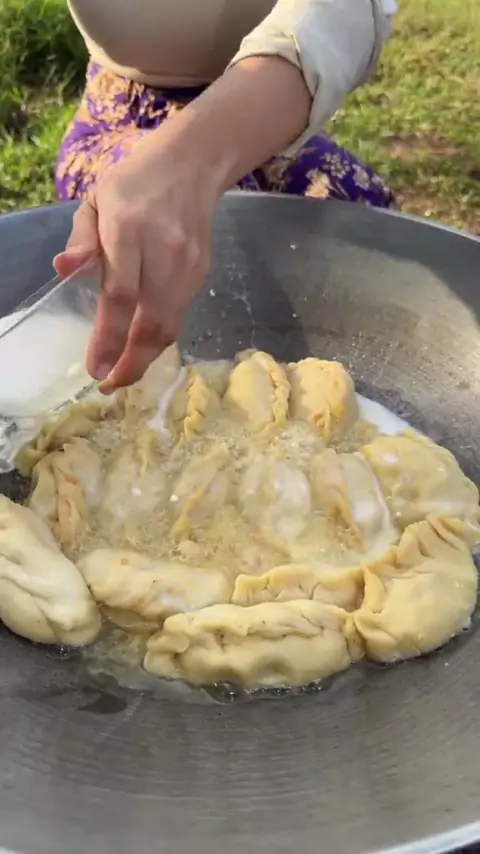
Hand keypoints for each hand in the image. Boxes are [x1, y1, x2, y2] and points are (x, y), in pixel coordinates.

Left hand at [54, 56, 309, 391]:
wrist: (193, 165)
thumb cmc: (135, 182)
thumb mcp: (97, 199)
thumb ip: (81, 238)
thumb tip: (63, 270)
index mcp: (128, 230)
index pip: (120, 296)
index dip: (108, 338)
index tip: (95, 369)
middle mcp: (162, 252)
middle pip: (151, 322)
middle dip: (131, 362)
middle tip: (110, 385)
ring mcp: (187, 266)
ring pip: (169, 326)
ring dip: (146, 357)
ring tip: (123, 374)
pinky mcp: (201, 274)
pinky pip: (178, 316)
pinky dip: (160, 338)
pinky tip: (142, 347)